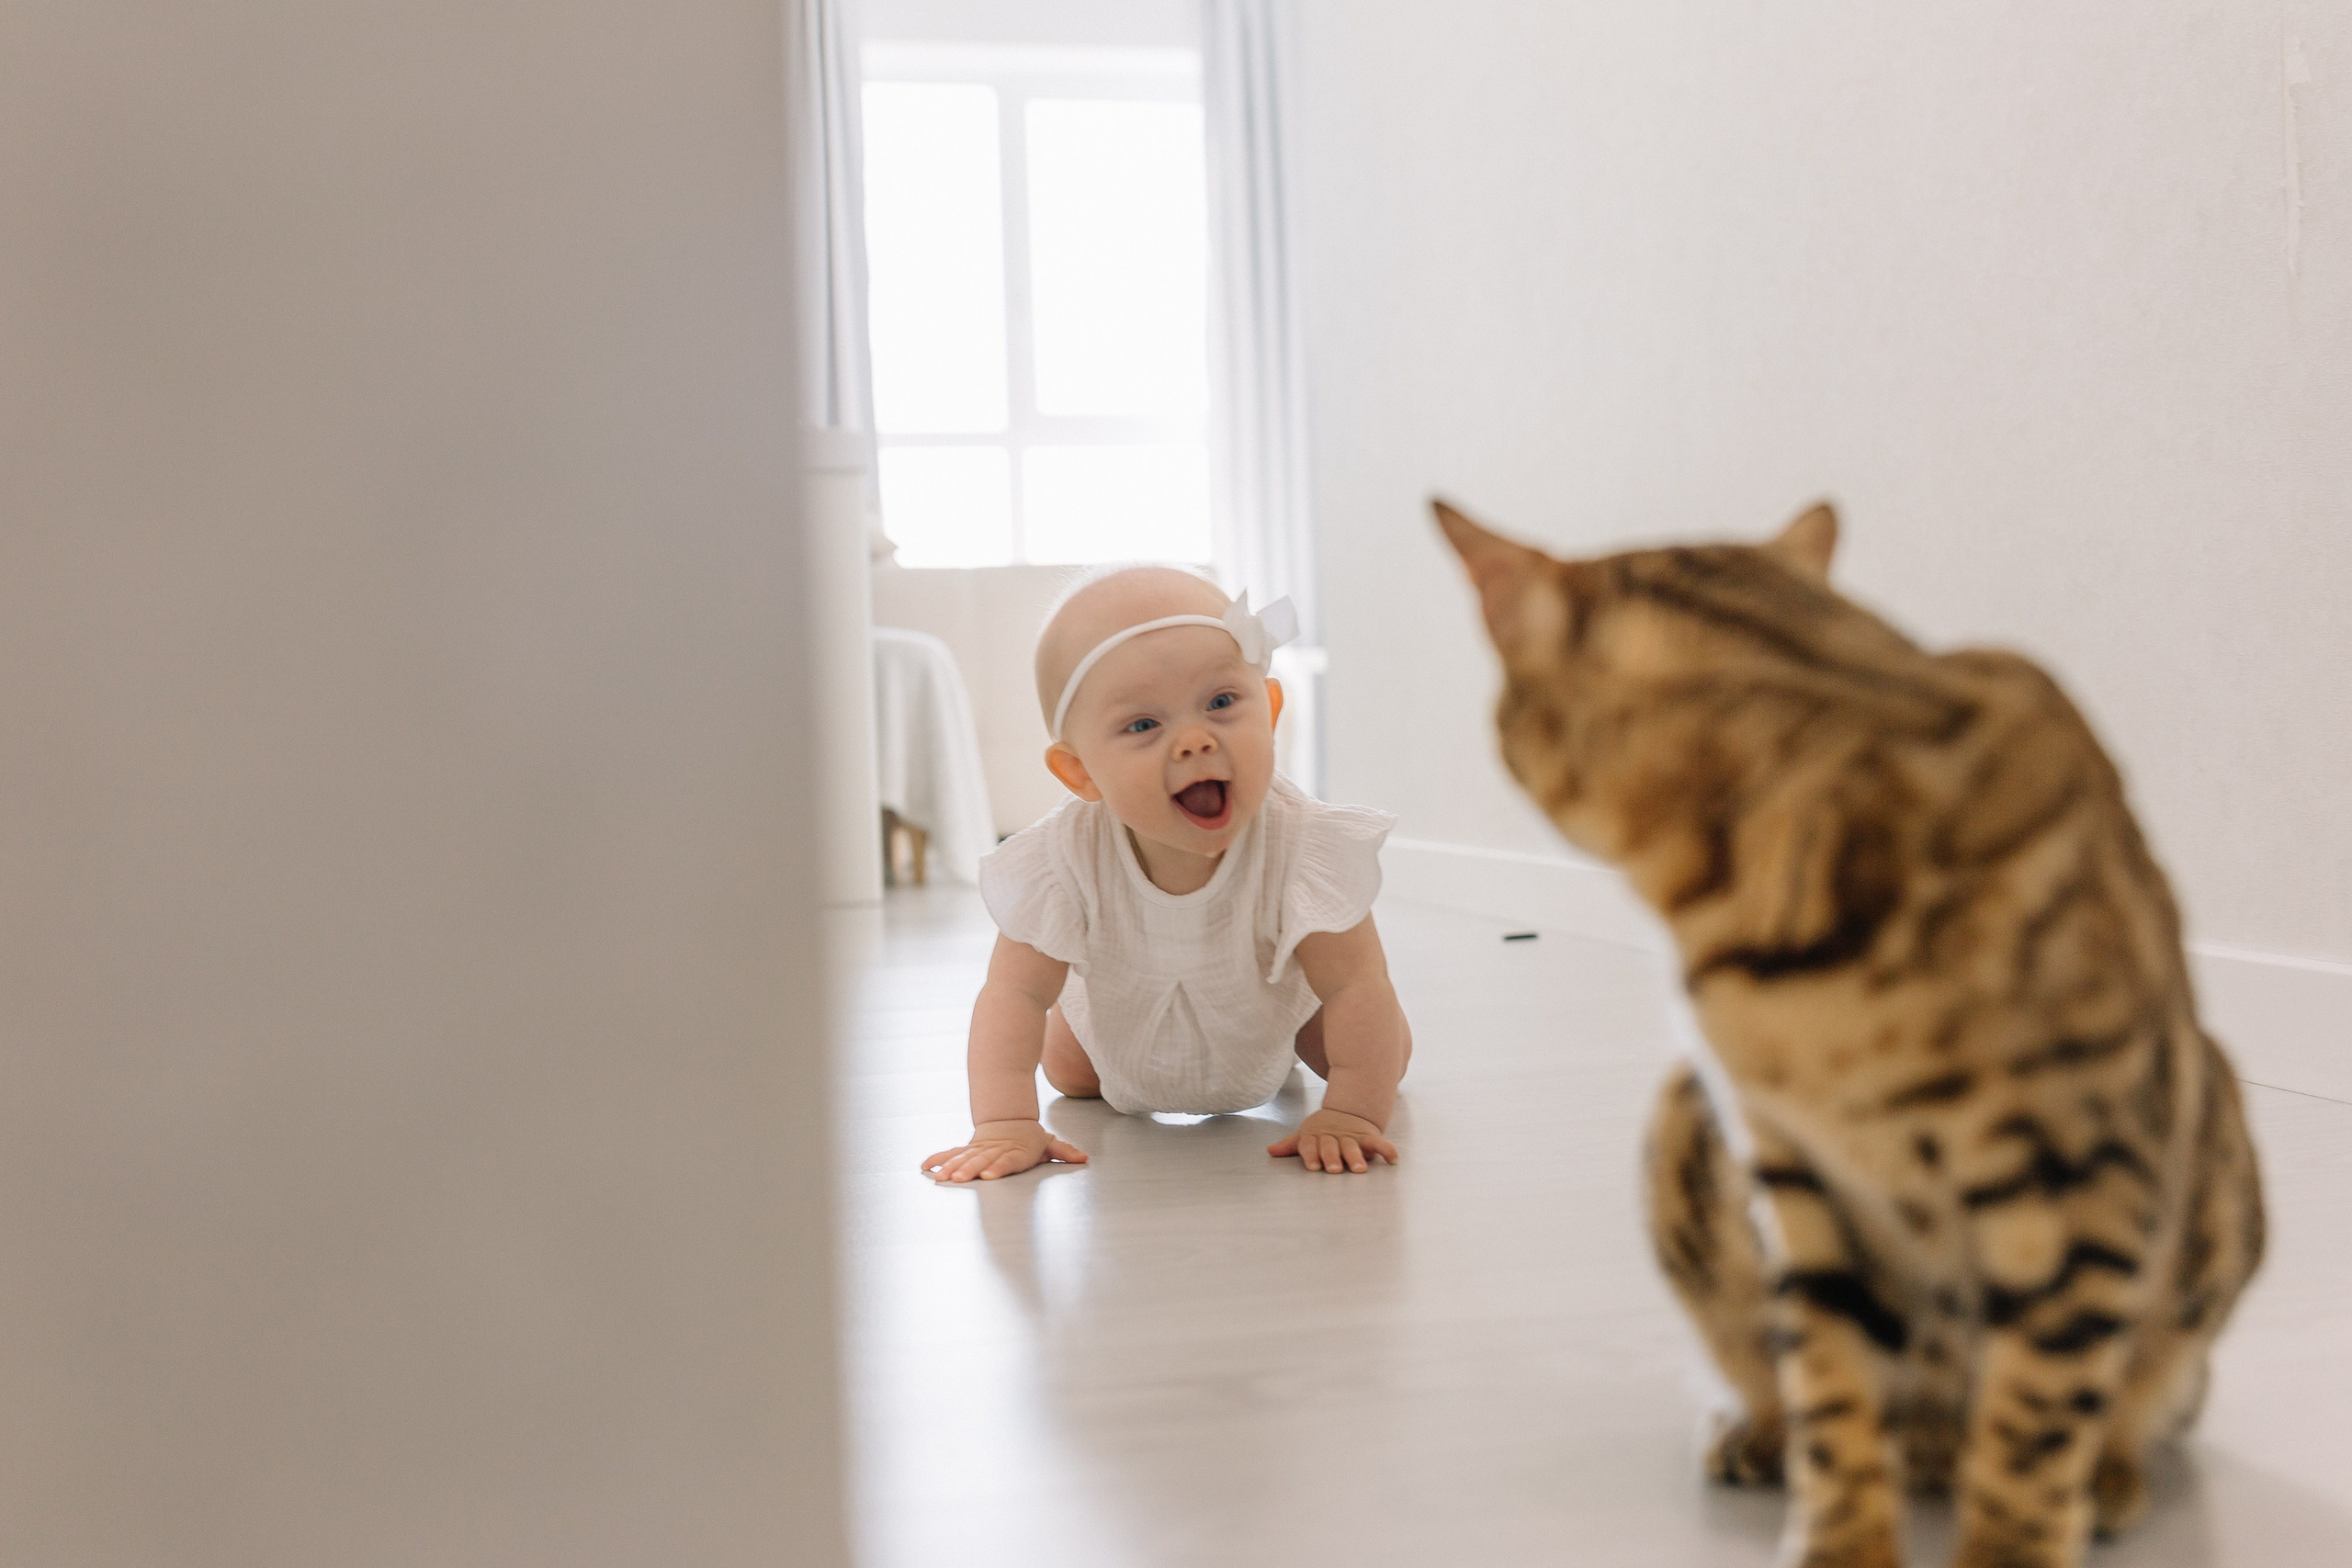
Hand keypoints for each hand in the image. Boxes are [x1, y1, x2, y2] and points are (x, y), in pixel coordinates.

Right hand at [921, 1119, 1087, 1183]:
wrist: (1009, 1120)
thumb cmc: (1030, 1138)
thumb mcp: (1048, 1144)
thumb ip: (1064, 1151)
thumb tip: (1083, 1158)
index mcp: (1014, 1152)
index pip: (1007, 1160)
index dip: (998, 1167)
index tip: (989, 1175)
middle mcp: (994, 1151)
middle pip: (981, 1161)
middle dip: (968, 1170)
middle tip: (958, 1180)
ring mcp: (979, 1150)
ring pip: (963, 1158)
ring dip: (951, 1168)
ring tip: (940, 1178)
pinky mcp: (967, 1150)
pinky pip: (950, 1154)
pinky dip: (938, 1159)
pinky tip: (926, 1167)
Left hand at [1267, 1107, 1396, 1173]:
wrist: (1347, 1111)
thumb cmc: (1322, 1131)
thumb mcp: (1305, 1136)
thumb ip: (1291, 1145)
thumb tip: (1270, 1151)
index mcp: (1315, 1136)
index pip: (1311, 1146)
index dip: (1312, 1155)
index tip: (1314, 1167)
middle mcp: (1333, 1136)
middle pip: (1331, 1147)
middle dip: (1333, 1157)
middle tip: (1335, 1170)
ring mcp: (1350, 1136)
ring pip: (1353, 1146)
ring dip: (1356, 1156)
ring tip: (1360, 1169)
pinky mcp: (1367, 1136)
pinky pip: (1377, 1142)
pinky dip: (1386, 1149)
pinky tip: (1392, 1159)